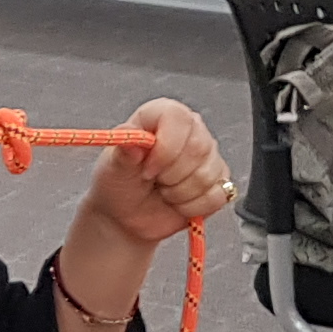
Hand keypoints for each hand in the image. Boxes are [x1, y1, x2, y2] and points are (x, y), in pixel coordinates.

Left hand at [75, 97, 230, 247]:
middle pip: (198, 148)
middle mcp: (190, 130)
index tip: (148, 169)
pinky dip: (193, 207)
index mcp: (162, 116)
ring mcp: (208, 156)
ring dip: (179, 193)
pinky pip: (219, 195)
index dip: (166, 147)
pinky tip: (178, 203)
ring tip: (163, 190)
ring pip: (207, 175)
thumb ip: (122, 153)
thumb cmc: (119, 184)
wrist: (126, 216)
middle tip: (153, 181)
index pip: (178, 118)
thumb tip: (131, 139)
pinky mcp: (220, 181)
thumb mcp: (112, 169)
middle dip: (171, 175)